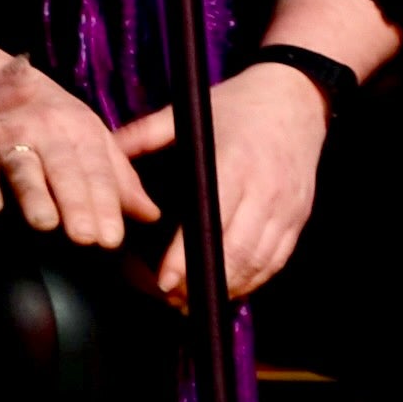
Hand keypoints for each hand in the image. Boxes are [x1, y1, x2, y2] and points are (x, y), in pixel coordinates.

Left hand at [118, 64, 329, 305]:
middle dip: (204, 281)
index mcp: (233, 162)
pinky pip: (277, 259)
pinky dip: (254, 280)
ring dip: (228, 287)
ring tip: (193, 302)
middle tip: (171, 299)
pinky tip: (228, 290)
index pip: (210, 219)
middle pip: (237, 250)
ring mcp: (286, 207)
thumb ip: (144, 133)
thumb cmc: (236, 105)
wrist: (295, 99)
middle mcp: (264, 189)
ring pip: (260, 261)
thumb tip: (103, 148)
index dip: (187, 254)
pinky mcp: (299, 217)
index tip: (164, 279)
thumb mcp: (188, 112)